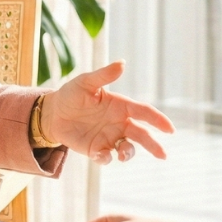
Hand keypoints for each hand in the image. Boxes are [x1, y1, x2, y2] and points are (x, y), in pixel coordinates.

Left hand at [40, 61, 173, 163]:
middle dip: (153, 145)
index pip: (143, 112)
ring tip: (123, 154)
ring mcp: (109, 137)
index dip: (158, 120)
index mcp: (120, 106)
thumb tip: (122, 63)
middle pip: (142, 135)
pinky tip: (99, 154)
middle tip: (163, 155)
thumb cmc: (71, 94)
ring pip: (127, 149)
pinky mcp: (97, 149)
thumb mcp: (85, 82)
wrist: (52, 112)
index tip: (169, 129)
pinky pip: (106, 157)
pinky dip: (106, 158)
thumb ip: (103, 75)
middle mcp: (119, 123)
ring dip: (129, 153)